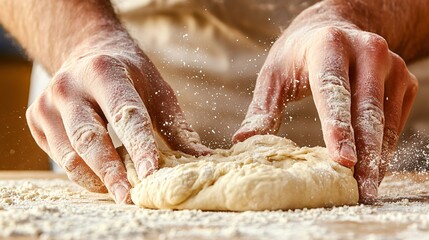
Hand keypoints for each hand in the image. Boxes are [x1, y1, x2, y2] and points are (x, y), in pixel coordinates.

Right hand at [26, 36, 209, 202]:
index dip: (140, 147)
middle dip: (112, 174)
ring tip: (119, 190)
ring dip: (96, 178)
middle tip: (129, 198)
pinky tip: (102, 176)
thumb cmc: (130, 76)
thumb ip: (177, 127)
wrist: (88, 54)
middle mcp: (70, 86)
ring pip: (71, 154)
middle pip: (91, 139)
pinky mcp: (37, 119)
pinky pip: (60, 157)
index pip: (126, 116)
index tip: (151, 175)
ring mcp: (48, 103)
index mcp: (105, 72)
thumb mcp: (157, 92)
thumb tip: (203, 158)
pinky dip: (82, 172)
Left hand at [233, 20, 417, 202]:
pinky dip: (384, 147)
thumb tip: (242, 140)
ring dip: (378, 158)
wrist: (336, 29)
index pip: (333, 90)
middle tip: (360, 191)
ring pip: (386, 120)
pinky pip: (394, 121)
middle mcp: (368, 50)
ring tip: (368, 188)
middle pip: (367, 111)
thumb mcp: (275, 75)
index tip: (343, 162)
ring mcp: (391, 65)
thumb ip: (262, 108)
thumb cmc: (298, 56)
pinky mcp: (405, 79)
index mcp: (329, 45)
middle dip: (365, 155)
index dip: (338, 127)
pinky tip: (373, 168)